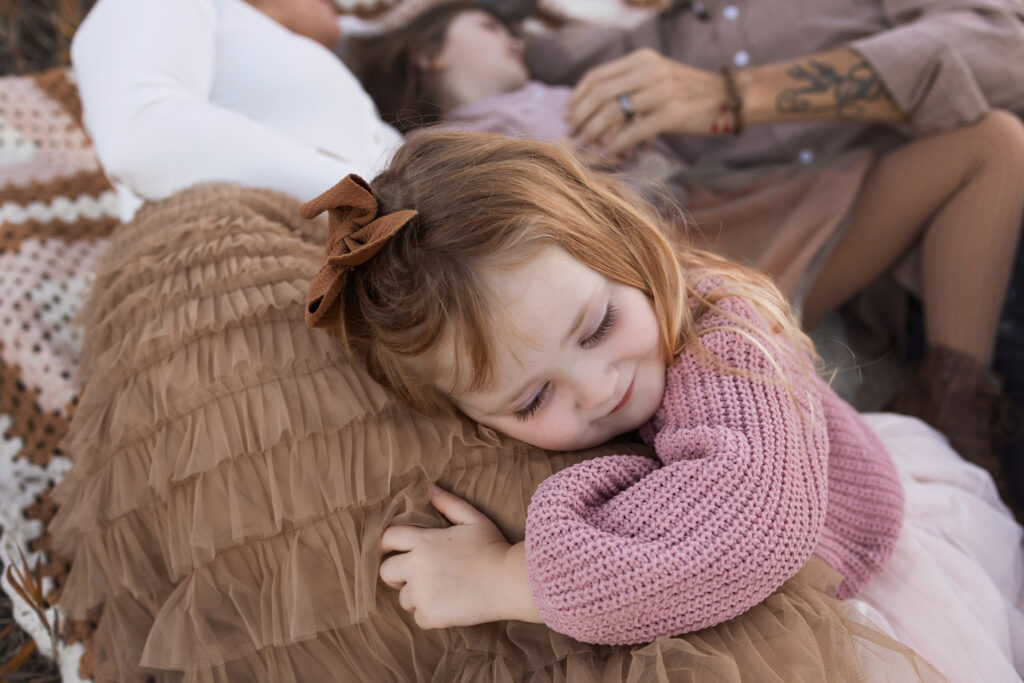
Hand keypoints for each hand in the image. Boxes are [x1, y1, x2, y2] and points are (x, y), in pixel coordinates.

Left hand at [379, 487, 539, 628]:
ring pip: (403, 598)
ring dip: (415, 596)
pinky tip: (447, 606)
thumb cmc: (493, 547)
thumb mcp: (473, 519)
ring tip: (438, 591)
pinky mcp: (431, 615)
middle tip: (412, 575)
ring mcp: (422, 593)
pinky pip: (419, 617)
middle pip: (385, 571)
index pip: (388, 538)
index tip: (391, 550)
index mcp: (424, 541)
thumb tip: (430, 489)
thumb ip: (449, 503)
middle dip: (395, 573)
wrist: (509, 581)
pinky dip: (429, 614)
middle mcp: (416, 567)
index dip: (387, 544)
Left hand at [568, 49, 728, 155]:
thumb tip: (594, 110)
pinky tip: (609, 154)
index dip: (577, 97)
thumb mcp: (657, 78)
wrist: (730, 97)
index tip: (568, 115)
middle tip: (571, 135)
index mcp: (641, 60)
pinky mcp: (672, 114)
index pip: (597, 76)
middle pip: (599, 95)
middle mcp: (649, 71)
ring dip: (593, 133)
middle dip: (580, 118)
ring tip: (584, 147)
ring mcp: (660, 92)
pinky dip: (616, 145)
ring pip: (612, 113)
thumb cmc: (689, 94)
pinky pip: (633, 131)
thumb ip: (630, 86)